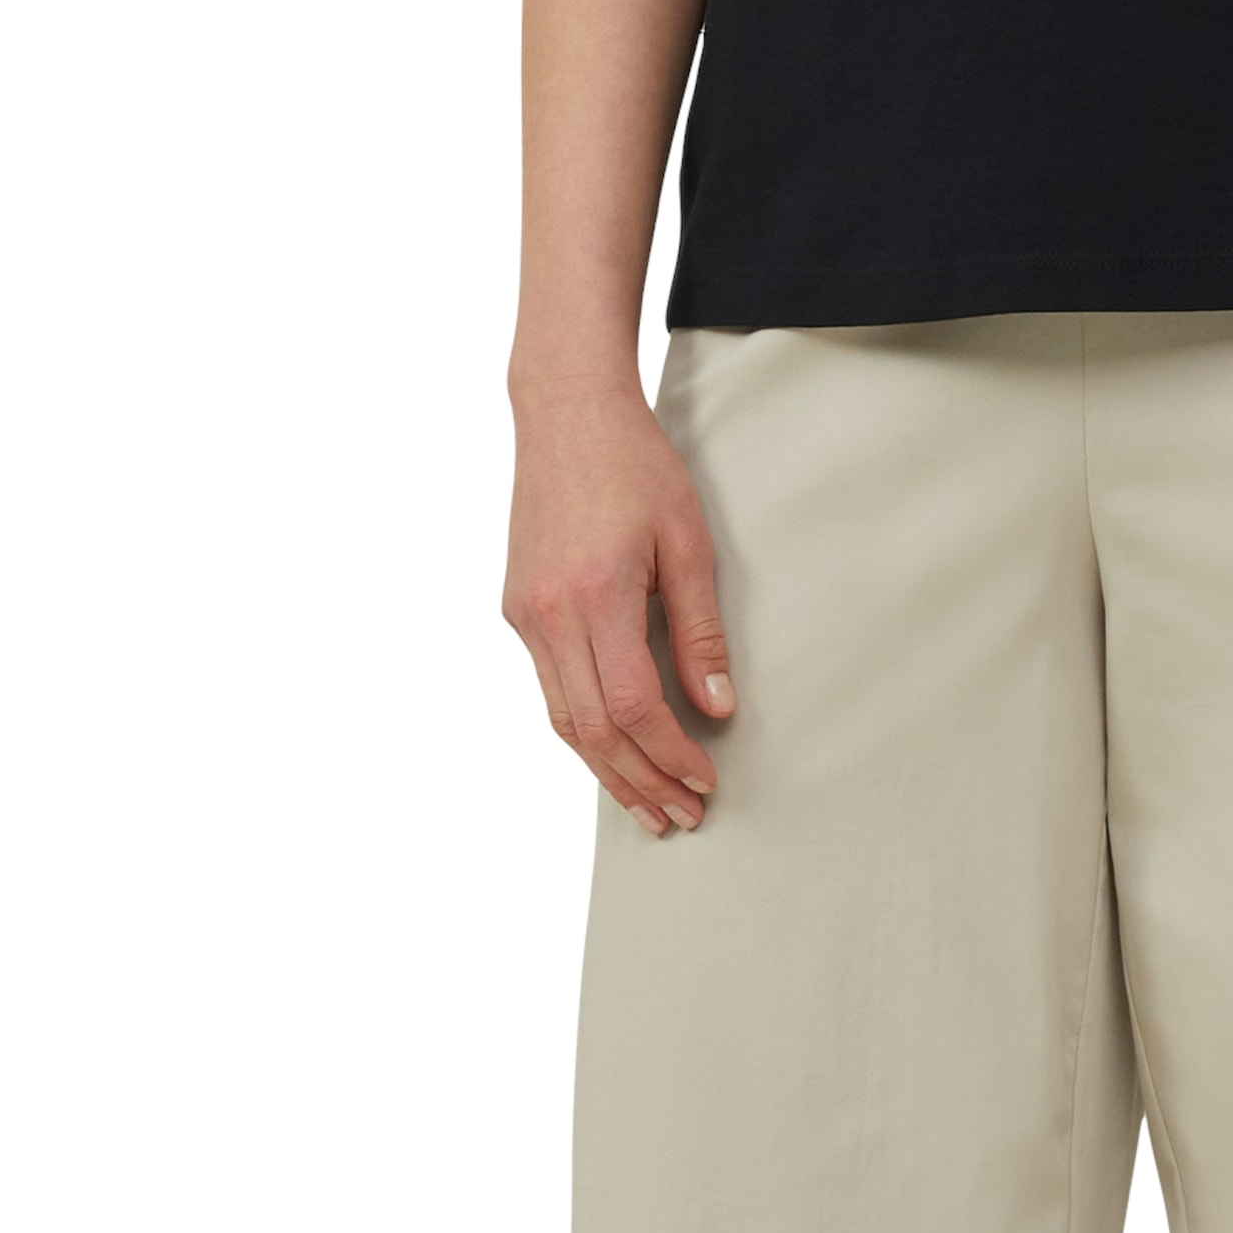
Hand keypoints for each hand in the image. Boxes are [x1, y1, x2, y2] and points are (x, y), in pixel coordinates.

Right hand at [502, 385, 734, 836]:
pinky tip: (613, 751)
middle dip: (640, 781)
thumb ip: (700, 629)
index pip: (633, 706)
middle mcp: (548, 615)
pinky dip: (583, 730)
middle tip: (682, 817)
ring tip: (648, 806)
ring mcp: (525, 615)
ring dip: (607, 770)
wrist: (565, 415)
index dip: (671, 754)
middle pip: (592, 730)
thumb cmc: (636, 467)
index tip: (705, 780)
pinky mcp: (517, 609)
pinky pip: (550, 689)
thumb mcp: (687, 541)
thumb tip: (715, 706)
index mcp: (595, 596)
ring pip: (563, 720)